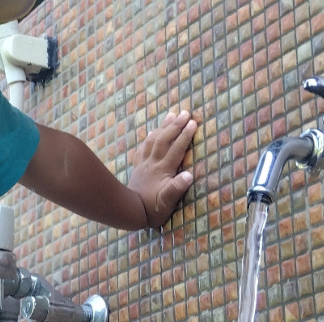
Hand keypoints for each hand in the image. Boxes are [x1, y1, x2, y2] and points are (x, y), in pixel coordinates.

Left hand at [127, 110, 195, 227]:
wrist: (129, 211)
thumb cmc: (153, 209)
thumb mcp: (167, 202)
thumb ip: (177, 188)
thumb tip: (189, 174)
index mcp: (163, 170)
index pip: (176, 149)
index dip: (185, 135)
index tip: (193, 122)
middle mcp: (153, 163)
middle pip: (165, 139)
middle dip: (176, 125)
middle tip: (185, 112)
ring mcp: (145, 162)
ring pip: (154, 139)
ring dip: (164, 126)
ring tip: (172, 115)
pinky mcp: (138, 165)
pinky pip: (144, 146)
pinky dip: (150, 137)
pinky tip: (153, 132)